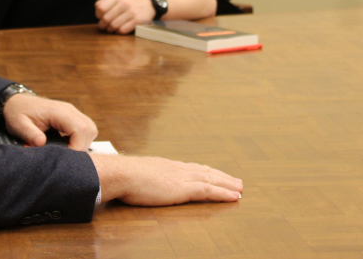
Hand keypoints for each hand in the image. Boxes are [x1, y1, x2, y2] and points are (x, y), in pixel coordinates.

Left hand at [2, 93, 97, 150]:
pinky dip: (81, 139)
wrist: (18, 102)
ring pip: (90, 129)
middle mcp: (69, 110)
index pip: (79, 128)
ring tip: (68, 151)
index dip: (77, 146)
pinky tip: (67, 145)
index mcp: (58, 111)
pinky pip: (85, 128)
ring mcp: (72, 112)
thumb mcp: (18, 124)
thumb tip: (41, 143)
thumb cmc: (18, 112)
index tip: (66, 157)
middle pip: (89, 129)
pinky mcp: (72, 116)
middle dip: (82, 147)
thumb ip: (29, 134)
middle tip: (67, 156)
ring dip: (83, 143)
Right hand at [90, 153, 241, 205]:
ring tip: (240, 189)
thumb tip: (141, 182)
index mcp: (169, 166)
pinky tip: (234, 197)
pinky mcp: (185, 188)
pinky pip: (210, 191)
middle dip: (223, 177)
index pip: (193, 168)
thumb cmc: (125, 177)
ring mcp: (183, 177)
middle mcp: (180, 169)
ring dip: (228, 184)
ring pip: (213, 180)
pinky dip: (224, 193)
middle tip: (236, 182)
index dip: (207, 172)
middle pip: (207, 172)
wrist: (123, 174)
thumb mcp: (138, 176)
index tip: (216, 174)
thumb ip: (146, 178)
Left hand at [95, 0, 154, 33]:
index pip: (100, 7)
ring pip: (113, 25)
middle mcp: (124, 3)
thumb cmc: (131, 1)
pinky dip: (119, 32)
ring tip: (111, 29)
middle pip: (106, 18)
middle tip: (104, 26)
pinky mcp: (137, 21)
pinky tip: (120, 29)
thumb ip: (107, 2)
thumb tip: (98, 14)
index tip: (100, 17)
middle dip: (103, 25)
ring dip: (110, 29)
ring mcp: (131, 12)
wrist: (150, 3)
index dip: (98, 14)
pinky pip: (122, 30)